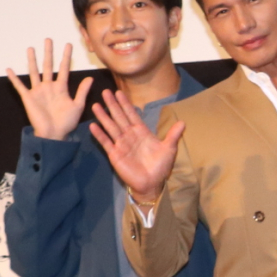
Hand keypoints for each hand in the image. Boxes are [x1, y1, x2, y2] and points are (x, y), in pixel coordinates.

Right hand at [6, 38, 91, 141]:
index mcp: (61, 88)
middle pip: (48, 66)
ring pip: (34, 72)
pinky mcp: (28, 98)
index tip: (68, 44)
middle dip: (48, 53)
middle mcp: (49, 87)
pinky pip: (20, 86)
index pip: (64, 68)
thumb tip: (90, 77)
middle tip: (48, 39)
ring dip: (32, 60)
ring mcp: (38, 91)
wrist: (54, 135)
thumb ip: (82, 92)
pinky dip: (14, 78)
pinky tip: (9, 69)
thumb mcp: (78, 106)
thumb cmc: (66, 123)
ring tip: (30, 48)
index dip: (66, 57)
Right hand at [90, 87, 181, 205]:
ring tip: (96, 105)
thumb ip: (173, 135)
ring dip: (103, 117)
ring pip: (111, 127)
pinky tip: (93, 126)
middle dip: (113, 105)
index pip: (132, 115)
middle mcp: (129, 136)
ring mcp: (121, 144)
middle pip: (119, 117)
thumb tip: (183, 122)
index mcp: (142, 132)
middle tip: (105, 92)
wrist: (152, 184)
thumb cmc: (160, 166)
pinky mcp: (115, 155)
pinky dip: (100, 135)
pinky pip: (106, 143)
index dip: (126, 104)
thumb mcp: (169, 149)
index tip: (119, 92)